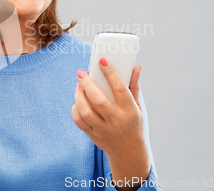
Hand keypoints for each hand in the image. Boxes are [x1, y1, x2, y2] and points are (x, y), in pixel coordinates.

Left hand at [71, 57, 149, 189]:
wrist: (130, 152)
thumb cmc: (133, 124)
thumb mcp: (138, 107)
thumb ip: (134, 86)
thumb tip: (136, 66)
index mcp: (130, 110)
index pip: (120, 89)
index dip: (110, 73)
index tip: (102, 60)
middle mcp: (116, 120)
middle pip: (98, 100)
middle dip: (88, 84)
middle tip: (81, 72)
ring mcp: (104, 130)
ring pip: (86, 112)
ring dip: (79, 97)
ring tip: (78, 86)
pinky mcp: (93, 136)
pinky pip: (79, 122)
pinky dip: (75, 110)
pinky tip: (77, 101)